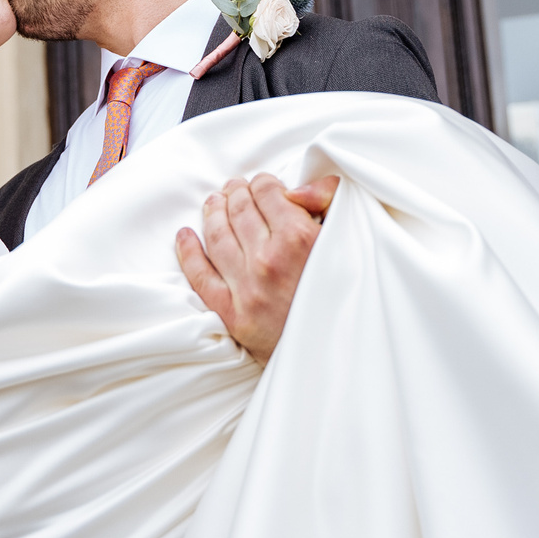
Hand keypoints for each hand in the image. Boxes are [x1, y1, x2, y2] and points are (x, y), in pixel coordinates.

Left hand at [175, 174, 338, 360]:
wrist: (345, 354)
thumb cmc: (353, 293)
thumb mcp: (352, 239)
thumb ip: (329, 201)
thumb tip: (295, 189)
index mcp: (299, 238)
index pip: (267, 193)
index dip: (264, 183)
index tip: (264, 184)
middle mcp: (268, 260)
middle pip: (239, 210)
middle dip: (236, 193)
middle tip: (234, 188)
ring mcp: (247, 289)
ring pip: (218, 237)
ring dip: (213, 213)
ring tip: (214, 202)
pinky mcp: (234, 315)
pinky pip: (200, 277)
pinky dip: (189, 252)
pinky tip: (185, 236)